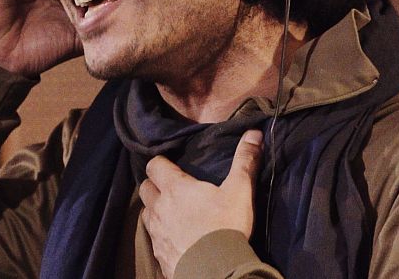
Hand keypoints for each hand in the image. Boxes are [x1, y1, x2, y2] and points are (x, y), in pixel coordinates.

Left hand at [138, 130, 262, 277]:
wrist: (216, 271)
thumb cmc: (225, 227)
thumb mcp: (239, 192)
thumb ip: (244, 162)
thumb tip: (253, 133)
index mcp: (175, 188)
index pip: (154, 165)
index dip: (161, 163)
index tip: (171, 165)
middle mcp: (159, 207)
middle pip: (145, 188)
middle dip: (154, 185)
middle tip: (170, 188)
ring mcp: (156, 231)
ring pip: (146, 212)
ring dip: (154, 209)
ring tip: (170, 212)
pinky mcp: (158, 252)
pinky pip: (152, 237)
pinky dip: (160, 233)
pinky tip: (173, 236)